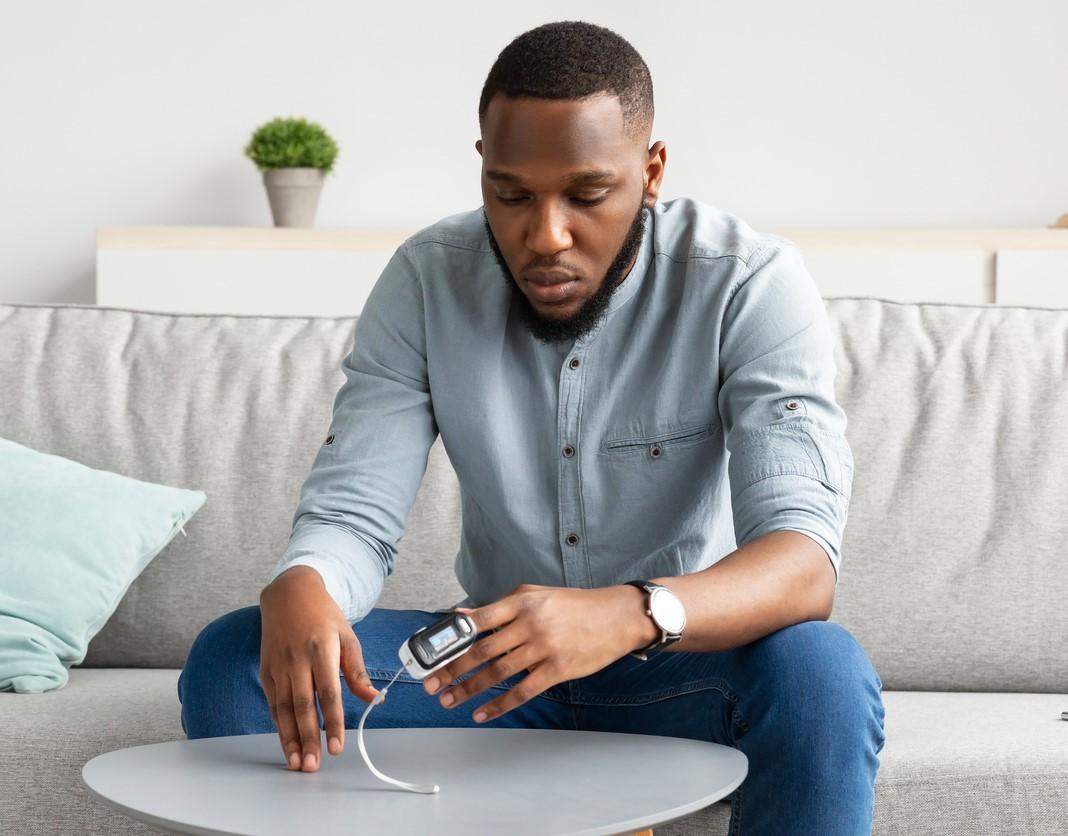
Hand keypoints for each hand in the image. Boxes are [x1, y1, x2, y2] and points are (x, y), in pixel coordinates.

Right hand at [258, 566, 378, 772]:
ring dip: (289, 739)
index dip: (331, 722)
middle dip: (307, 738)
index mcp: (321, 650)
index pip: (328, 693)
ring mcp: (279, 666)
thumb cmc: (324, 616)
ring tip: (296, 763)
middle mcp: (297, 660)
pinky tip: (286, 743)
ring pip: (282, 709)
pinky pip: (273, 703)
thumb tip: (374, 698)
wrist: (289, 594)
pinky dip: (278, 725)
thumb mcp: (347, 636)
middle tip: (312, 766)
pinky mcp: (267, 671)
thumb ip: (357, 670)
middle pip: (302, 706)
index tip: (336, 747)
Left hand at [423, 583, 650, 723]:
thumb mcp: (535, 595)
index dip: (452, 638)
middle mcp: (531, 624)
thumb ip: (499, 607)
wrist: (616, 617)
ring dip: (469, 689)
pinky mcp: (557, 670)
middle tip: (432, 683)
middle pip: (483, 650)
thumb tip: (462, 616)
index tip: (432, 652)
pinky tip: (482, 713)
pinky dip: (499, 705)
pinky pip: (522, 692)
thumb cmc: (574, 606)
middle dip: (453, 669)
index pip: (479, 620)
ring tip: (449, 700)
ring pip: (498, 672)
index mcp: (522, 602)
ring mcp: (544, 648)